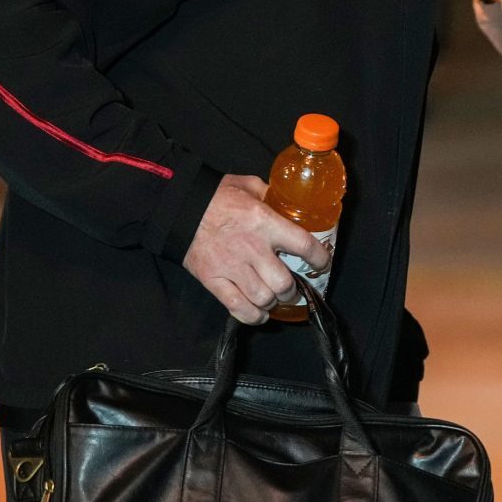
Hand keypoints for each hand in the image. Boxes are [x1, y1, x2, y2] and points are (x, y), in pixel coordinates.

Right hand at [182, 174, 330, 324]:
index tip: (322, 263)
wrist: (178, 208)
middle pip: (284, 284)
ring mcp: (232, 268)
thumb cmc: (215, 195)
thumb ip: (270, 196)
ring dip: (274, 302)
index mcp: (265, 223)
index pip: (303, 246)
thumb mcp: (249, 185)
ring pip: (264, 299)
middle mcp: (252, 249)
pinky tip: (259, 313)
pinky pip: (238, 308)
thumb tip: (287, 202)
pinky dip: (252, 316)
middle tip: (293, 288)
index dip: (319, 259)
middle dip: (293, 291)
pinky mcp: (213, 280)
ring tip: (275, 298)